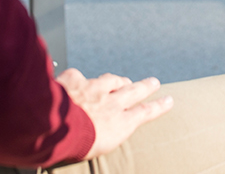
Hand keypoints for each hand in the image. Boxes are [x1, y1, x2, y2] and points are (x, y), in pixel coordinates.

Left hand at [57, 67, 172, 160]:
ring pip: (111, 81)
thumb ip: (101, 136)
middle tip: (154, 82)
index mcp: (119, 122)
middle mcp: (111, 102)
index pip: (144, 112)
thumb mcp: (95, 148)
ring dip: (118, 80)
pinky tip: (76, 80)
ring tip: (123, 80)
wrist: (56, 127)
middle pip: (134, 91)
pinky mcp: (76, 80)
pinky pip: (79, 77)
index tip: (169, 100)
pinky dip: (79, 80)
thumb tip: (97, 134)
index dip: (158, 106)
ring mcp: (93, 88)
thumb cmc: (75, 146)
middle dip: (145, 87)